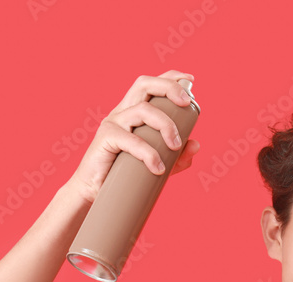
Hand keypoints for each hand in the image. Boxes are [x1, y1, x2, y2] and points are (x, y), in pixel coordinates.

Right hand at [66, 70, 201, 204]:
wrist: (95, 193)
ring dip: (165, 125)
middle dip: (168, 87)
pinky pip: (131, 139)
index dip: (170, 77)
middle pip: (144, 84)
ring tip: (175, 147)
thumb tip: (196, 145)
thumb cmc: (125, 175)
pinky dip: (148, 153)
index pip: (150, 85)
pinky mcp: (106, 138)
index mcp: (134, 112)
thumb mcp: (158, 165)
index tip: (190, 80)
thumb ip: (177, 157)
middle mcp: (123, 112)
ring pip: (142, 110)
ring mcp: (113, 123)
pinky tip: (158, 168)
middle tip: (186, 104)